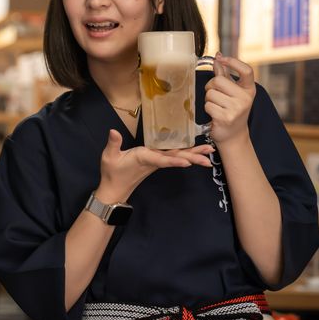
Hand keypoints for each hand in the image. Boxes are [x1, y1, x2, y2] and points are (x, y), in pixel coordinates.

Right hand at [95, 129, 213, 203]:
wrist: (114, 189)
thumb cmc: (112, 173)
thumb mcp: (109, 157)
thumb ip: (113, 143)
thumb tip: (113, 131)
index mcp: (144, 158)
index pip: (161, 160)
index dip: (174, 161)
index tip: (187, 163)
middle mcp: (154, 160)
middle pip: (176, 158)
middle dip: (193, 157)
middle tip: (209, 156)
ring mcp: (156, 162)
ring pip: (177, 157)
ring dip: (194, 155)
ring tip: (209, 153)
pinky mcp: (156, 162)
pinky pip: (174, 157)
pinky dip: (186, 154)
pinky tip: (195, 152)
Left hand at [204, 54, 255, 145]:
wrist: (233, 135)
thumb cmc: (231, 110)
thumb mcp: (232, 92)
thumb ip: (225, 74)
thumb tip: (218, 56)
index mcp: (249, 89)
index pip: (246, 70)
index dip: (233, 62)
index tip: (221, 58)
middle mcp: (245, 98)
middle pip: (218, 80)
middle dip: (211, 86)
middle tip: (215, 95)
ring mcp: (237, 108)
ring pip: (210, 93)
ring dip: (208, 99)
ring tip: (216, 106)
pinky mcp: (226, 118)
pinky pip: (208, 105)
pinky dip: (207, 109)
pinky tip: (214, 114)